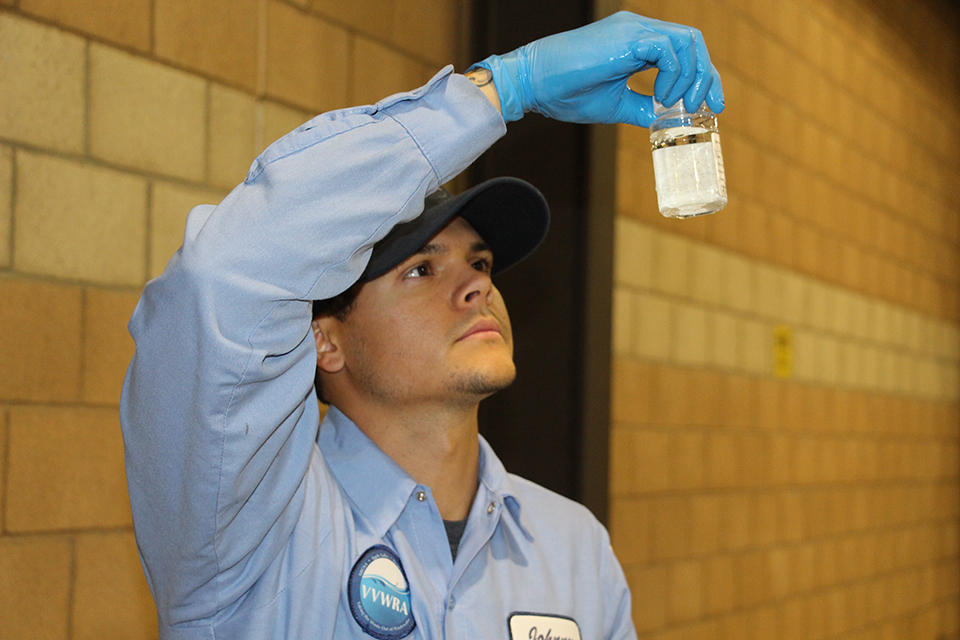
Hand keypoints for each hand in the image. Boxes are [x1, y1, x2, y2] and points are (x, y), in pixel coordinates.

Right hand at [469, 11, 723, 126]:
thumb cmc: (566, 93)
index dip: (704, 77)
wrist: (534, 83)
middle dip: (706, 76)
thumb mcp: (615, 105)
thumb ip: (643, 108)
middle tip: (702, 108)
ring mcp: (634, 29)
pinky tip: (660, 95)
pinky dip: (673, 74)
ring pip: (687, 41)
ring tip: (673, 103)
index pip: (684, 51)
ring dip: (691, 77)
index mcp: (637, 42)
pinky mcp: (627, 36)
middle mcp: (639, 29)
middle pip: (692, 42)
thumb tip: (668, 121)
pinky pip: (668, 49)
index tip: (711, 105)